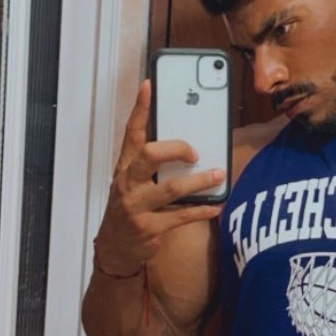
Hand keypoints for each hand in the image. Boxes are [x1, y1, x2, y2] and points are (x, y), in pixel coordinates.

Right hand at [94, 79, 225, 275]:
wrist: (116, 249)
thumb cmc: (131, 208)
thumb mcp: (134, 182)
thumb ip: (154, 163)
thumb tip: (189, 143)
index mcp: (125, 167)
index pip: (132, 132)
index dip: (140, 108)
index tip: (149, 85)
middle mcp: (128, 183)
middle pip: (150, 155)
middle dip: (175, 148)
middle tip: (195, 151)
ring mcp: (137, 206)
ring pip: (171, 188)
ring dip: (199, 181)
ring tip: (219, 174)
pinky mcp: (149, 228)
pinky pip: (181, 216)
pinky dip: (202, 210)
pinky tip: (216, 206)